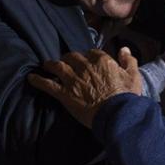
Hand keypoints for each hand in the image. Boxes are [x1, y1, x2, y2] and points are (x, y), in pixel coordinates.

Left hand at [27, 48, 142, 128]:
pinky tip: (31, 78)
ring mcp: (73, 80)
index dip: (88, 57)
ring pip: (58, 67)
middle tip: (65, 63)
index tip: (87, 61)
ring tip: (47, 65)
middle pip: (72, 57)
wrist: (117, 115)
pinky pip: (48, 85)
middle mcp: (85, 67)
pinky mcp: (65, 94)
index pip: (91, 53)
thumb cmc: (127, 97)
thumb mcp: (134, 76)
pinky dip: (38, 81)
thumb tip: (124, 49)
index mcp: (102, 61)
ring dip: (51, 65)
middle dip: (68, 59)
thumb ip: (128, 61)